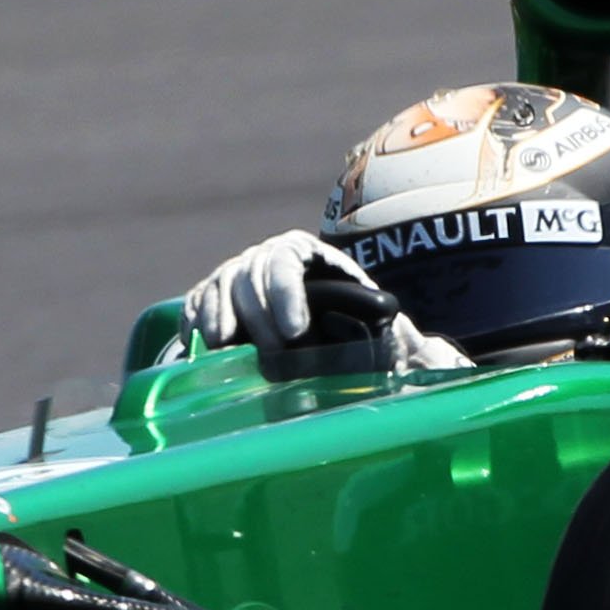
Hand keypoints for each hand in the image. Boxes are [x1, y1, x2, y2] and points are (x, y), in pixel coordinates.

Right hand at [185, 231, 468, 373]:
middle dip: (258, 318)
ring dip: (222, 318)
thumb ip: (383, 330)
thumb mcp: (367, 321)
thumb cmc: (348, 327)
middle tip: (272, 356)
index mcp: (304, 253)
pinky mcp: (210, 298)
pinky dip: (198, 321)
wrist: (312, 329)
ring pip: (221, 287)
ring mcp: (234, 275)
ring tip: (229, 350)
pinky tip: (204, 345)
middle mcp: (265, 258)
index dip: (287, 294)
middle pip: (250, 276)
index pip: (285, 262)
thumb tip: (412, 349)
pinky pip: (197, 303)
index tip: (295, 332)